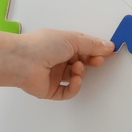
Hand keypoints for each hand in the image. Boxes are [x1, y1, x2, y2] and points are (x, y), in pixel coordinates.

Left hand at [0, 27, 115, 99]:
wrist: (23, 61)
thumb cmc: (42, 45)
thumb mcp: (72, 39)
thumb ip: (92, 44)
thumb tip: (108, 46)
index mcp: (61, 45)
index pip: (83, 48)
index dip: (95, 50)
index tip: (108, 52)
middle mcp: (58, 59)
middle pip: (81, 62)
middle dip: (91, 62)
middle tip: (98, 61)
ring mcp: (54, 75)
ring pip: (75, 77)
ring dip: (81, 73)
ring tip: (77, 68)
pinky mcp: (51, 89)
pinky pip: (68, 92)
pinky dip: (75, 87)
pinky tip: (75, 80)